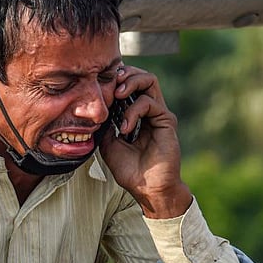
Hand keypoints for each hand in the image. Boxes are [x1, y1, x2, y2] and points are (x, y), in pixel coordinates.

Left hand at [98, 65, 191, 218]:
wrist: (147, 189)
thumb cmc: (130, 170)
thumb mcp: (108, 144)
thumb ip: (105, 125)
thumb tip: (96, 110)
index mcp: (137, 115)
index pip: (129, 85)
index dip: (115, 80)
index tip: (100, 85)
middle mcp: (150, 111)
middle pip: (141, 76)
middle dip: (124, 74)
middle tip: (110, 83)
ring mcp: (159, 114)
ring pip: (150, 80)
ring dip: (130, 82)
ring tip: (116, 94)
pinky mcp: (166, 121)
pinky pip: (149, 102)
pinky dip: (133, 111)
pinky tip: (124, 127)